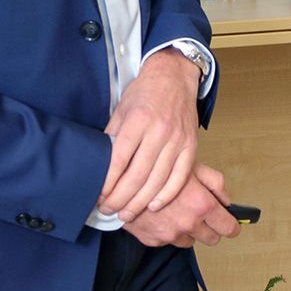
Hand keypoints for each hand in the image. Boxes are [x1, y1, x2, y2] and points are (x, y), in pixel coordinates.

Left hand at [98, 48, 200, 221]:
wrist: (175, 76)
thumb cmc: (145, 92)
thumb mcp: (122, 108)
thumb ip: (113, 136)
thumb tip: (100, 166)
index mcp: (138, 120)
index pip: (119, 159)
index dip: (108, 183)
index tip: (98, 197)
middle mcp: (159, 131)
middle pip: (137, 175)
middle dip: (120, 199)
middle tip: (108, 211)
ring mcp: (177, 140)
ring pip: (158, 180)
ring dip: (140, 202)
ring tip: (126, 214)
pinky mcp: (191, 146)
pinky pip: (180, 177)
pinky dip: (167, 195)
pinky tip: (154, 206)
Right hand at [123, 164, 240, 247]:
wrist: (121, 180)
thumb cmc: (157, 167)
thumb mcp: (190, 165)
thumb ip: (214, 182)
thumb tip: (226, 200)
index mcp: (201, 204)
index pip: (228, 227)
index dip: (232, 226)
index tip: (232, 224)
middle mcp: (188, 223)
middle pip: (212, 239)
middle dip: (211, 228)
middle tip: (203, 214)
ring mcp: (170, 235)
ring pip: (191, 241)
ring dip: (189, 230)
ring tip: (177, 211)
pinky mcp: (154, 241)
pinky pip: (169, 241)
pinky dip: (169, 231)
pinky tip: (161, 215)